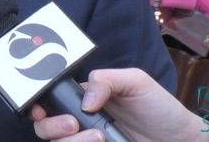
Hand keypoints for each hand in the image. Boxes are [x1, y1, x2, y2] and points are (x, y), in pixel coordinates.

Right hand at [30, 68, 207, 141]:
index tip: (40, 110)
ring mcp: (86, 141)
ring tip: (98, 138)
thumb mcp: (136, 82)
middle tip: (72, 124)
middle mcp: (80, 123)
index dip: (37, 106)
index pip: (48, 101)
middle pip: (44, 127)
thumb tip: (85, 100)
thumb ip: (107, 80)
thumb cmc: (159, 108)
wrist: (179, 140)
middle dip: (51, 126)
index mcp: (83, 99)